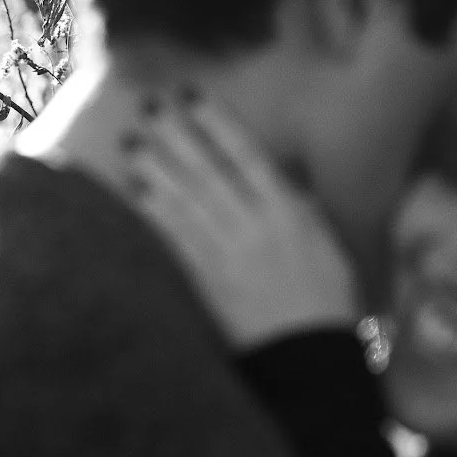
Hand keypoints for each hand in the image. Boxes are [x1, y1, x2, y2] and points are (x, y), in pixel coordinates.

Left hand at [123, 95, 359, 348]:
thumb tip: (288, 168)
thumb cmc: (326, 300)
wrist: (308, 359)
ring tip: (129, 142)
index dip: (217, 122)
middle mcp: (253, 225)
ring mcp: (226, 253)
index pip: (246, 154)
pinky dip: (153, 212)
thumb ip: (304, 203)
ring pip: (183, 200)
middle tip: (148, 106)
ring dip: (154, 168)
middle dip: (175, 135)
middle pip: (206, 170)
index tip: (193, 96)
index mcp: (288, 211)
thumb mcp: (327, 242)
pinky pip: (174, 237)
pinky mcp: (205, 280)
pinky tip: (134, 191)